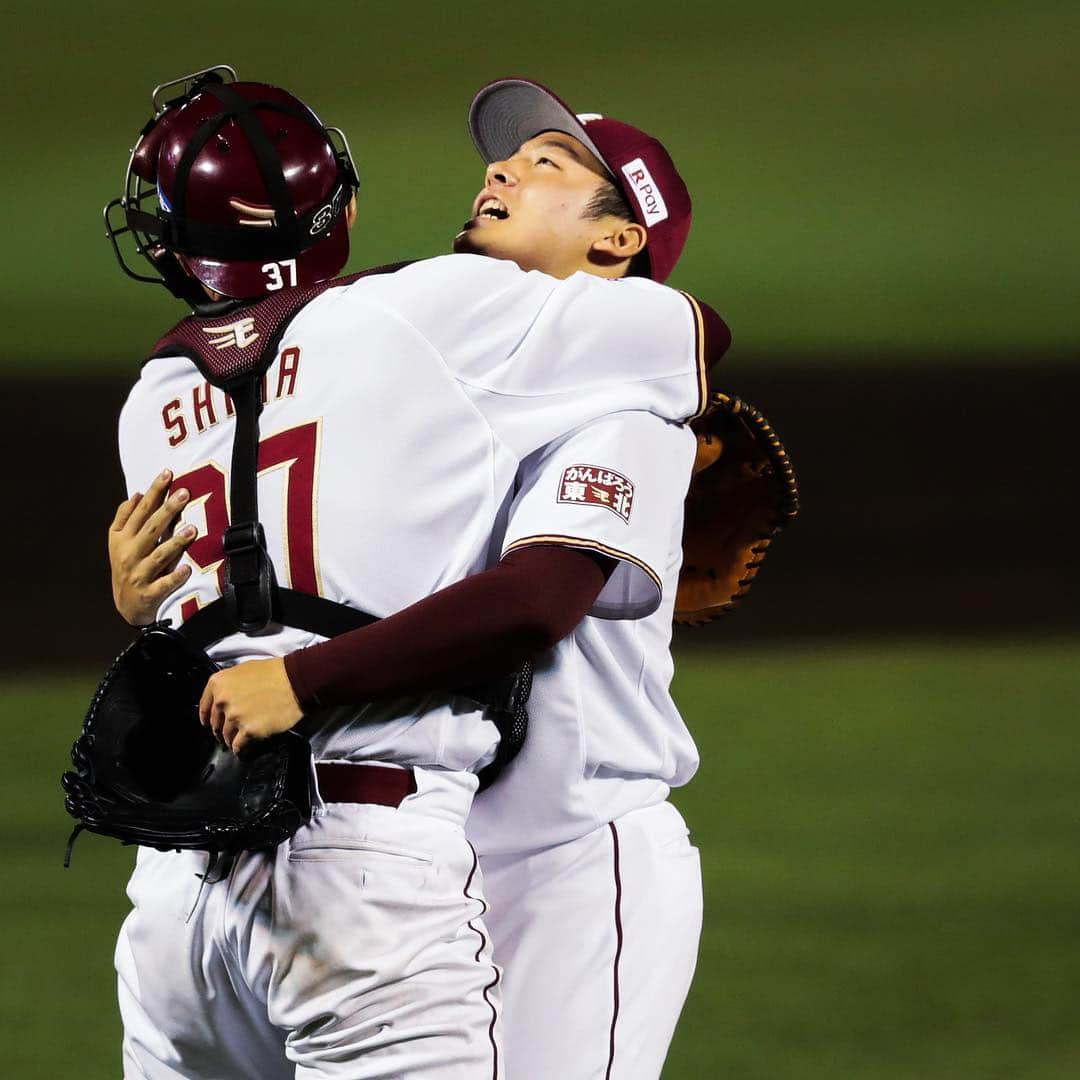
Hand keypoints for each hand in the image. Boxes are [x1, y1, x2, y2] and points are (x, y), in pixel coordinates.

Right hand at [108, 470, 196, 624]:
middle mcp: (129, 554)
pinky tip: (187, 569)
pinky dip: (175, 577)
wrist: (125, 605)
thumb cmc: (127, 565)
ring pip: (159, 556)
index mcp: (122, 538)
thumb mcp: (118, 541)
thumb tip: (137, 494)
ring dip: (175, 542)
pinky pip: (164, 584)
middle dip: (167, 510)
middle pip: (150, 529)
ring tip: (191, 529)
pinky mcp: (149, 593)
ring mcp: (139, 574)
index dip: (153, 492)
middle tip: (184, 493)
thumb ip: (126, 517)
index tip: (168, 474)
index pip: (140, 511)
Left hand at [199, 658, 303, 754]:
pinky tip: (243, 752)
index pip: (204, 706)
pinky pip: (239, 746)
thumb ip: (230, 685)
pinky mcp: (249, 731)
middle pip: (216, 723)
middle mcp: (222, 701)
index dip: (206, 717)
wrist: (296, 681)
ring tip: (237, 743)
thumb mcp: (245, 670)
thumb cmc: (275, 672)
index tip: (208, 724)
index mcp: (218, 683)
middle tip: (226, 735)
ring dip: (231, 741)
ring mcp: (235, 717)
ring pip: (227, 736)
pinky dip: (241, 750)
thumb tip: (226, 697)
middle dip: (220, 731)